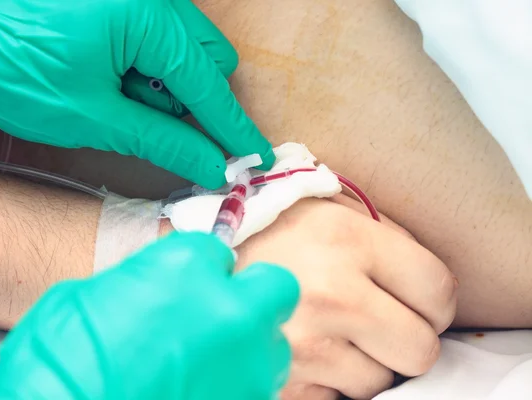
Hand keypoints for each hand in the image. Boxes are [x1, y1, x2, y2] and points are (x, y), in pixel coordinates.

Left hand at [0, 0, 272, 188]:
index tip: (255, 159)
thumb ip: (162, 140)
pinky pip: (161, 34)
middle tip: (163, 129)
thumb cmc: (8, 64)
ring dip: (171, 85)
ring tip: (121, 98)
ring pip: (187, 46)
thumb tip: (212, 164)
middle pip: (211, 58)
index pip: (211, 86)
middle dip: (198, 101)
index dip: (234, 130)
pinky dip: (150, 66)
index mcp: (149, 18)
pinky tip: (112, 78)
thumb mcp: (91, 116)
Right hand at [0, 232, 298, 399]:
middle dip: (253, 296)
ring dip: (248, 348)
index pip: (216, 250)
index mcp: (185, 267)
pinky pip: (256, 389)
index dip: (202, 268)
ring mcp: (246, 366)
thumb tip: (158, 290)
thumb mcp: (89, 296)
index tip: (190, 282)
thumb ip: (144, 285)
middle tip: (224, 313)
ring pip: (273, 347)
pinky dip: (235, 386)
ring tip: (212, 363)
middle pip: (274, 287)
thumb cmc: (59, 359)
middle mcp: (229, 310)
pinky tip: (203, 390)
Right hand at [234, 195, 457, 399]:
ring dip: (363, 362)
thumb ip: (385, 237)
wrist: (193, 257)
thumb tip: (429, 286)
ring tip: (331, 331)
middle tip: (382, 322)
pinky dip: (328, 379)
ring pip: (377, 382)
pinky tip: (306, 347)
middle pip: (419, 349)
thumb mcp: (328, 210)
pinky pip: (334, 397)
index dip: (436, 302)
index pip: (438, 290)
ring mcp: (302, 344)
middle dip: (407, 339)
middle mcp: (329, 293)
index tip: (421, 303)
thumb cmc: (268, 230)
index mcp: (346, 240)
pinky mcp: (281, 380)